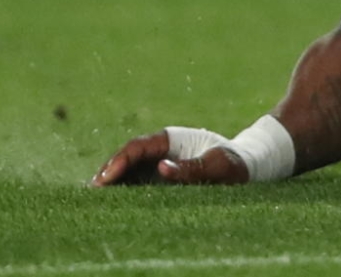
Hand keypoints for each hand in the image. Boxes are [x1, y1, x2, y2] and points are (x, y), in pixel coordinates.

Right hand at [90, 130, 247, 187]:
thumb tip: (161, 168)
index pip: (138, 147)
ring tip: (96, 199)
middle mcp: (162, 148)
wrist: (248, 165)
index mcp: (173, 139)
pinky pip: (138, 180)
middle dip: (109, 172)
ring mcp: (160, 161)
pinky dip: (124, 189)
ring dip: (113, 181)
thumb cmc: (235, 163)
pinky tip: (112, 202)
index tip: (104, 179)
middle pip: (128, 157)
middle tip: (92, 192)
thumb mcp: (218, 166)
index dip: (119, 161)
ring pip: (130, 169)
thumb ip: (191, 168)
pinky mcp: (161, 175)